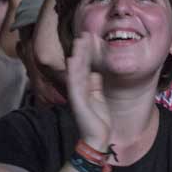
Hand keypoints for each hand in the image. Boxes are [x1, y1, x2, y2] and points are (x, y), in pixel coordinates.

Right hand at [66, 32, 111, 149]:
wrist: (97, 138)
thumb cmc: (98, 120)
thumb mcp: (99, 98)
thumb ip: (95, 85)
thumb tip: (94, 73)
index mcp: (83, 87)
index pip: (84, 66)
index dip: (86, 52)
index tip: (88, 37)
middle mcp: (78, 88)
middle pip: (79, 65)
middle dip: (82, 49)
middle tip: (84, 33)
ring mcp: (76, 94)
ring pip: (76, 70)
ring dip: (77, 55)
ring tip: (80, 40)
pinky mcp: (77, 100)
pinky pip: (74, 83)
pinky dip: (73, 71)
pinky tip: (73, 59)